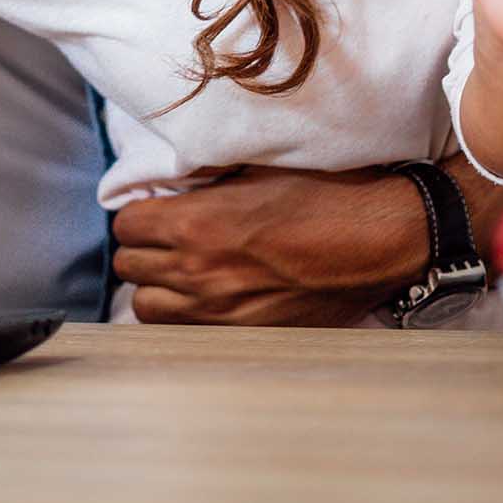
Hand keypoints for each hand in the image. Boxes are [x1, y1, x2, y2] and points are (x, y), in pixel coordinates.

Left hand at [111, 165, 430, 325]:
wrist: (377, 238)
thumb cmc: (321, 192)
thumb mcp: (253, 166)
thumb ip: (203, 180)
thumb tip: (171, 181)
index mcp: (195, 224)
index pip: (125, 225)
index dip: (136, 213)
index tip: (152, 208)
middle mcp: (198, 273)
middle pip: (129, 267)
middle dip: (141, 248)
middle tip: (163, 236)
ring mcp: (219, 312)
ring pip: (147, 308)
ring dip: (156, 286)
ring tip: (178, 270)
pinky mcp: (244, 336)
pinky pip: (184, 334)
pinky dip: (183, 317)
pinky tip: (204, 298)